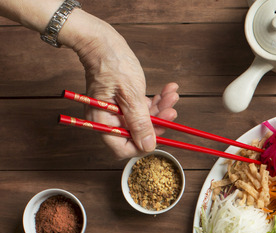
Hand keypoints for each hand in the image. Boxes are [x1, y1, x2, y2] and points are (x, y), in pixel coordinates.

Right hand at [70, 19, 179, 157]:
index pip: (123, 147)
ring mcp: (117, 110)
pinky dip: (157, 100)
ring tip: (172, 95)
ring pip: (145, 119)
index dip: (143, 144)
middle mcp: (109, 119)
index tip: (161, 134)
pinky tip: (168, 89)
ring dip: (161, 108)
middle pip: (137, 133)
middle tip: (172, 110)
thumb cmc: (111, 64)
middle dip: (158, 121)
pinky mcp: (125, 101)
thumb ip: (139, 121)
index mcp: (103, 122)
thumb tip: (147, 145)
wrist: (102, 41)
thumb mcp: (130, 95)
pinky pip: (144, 107)